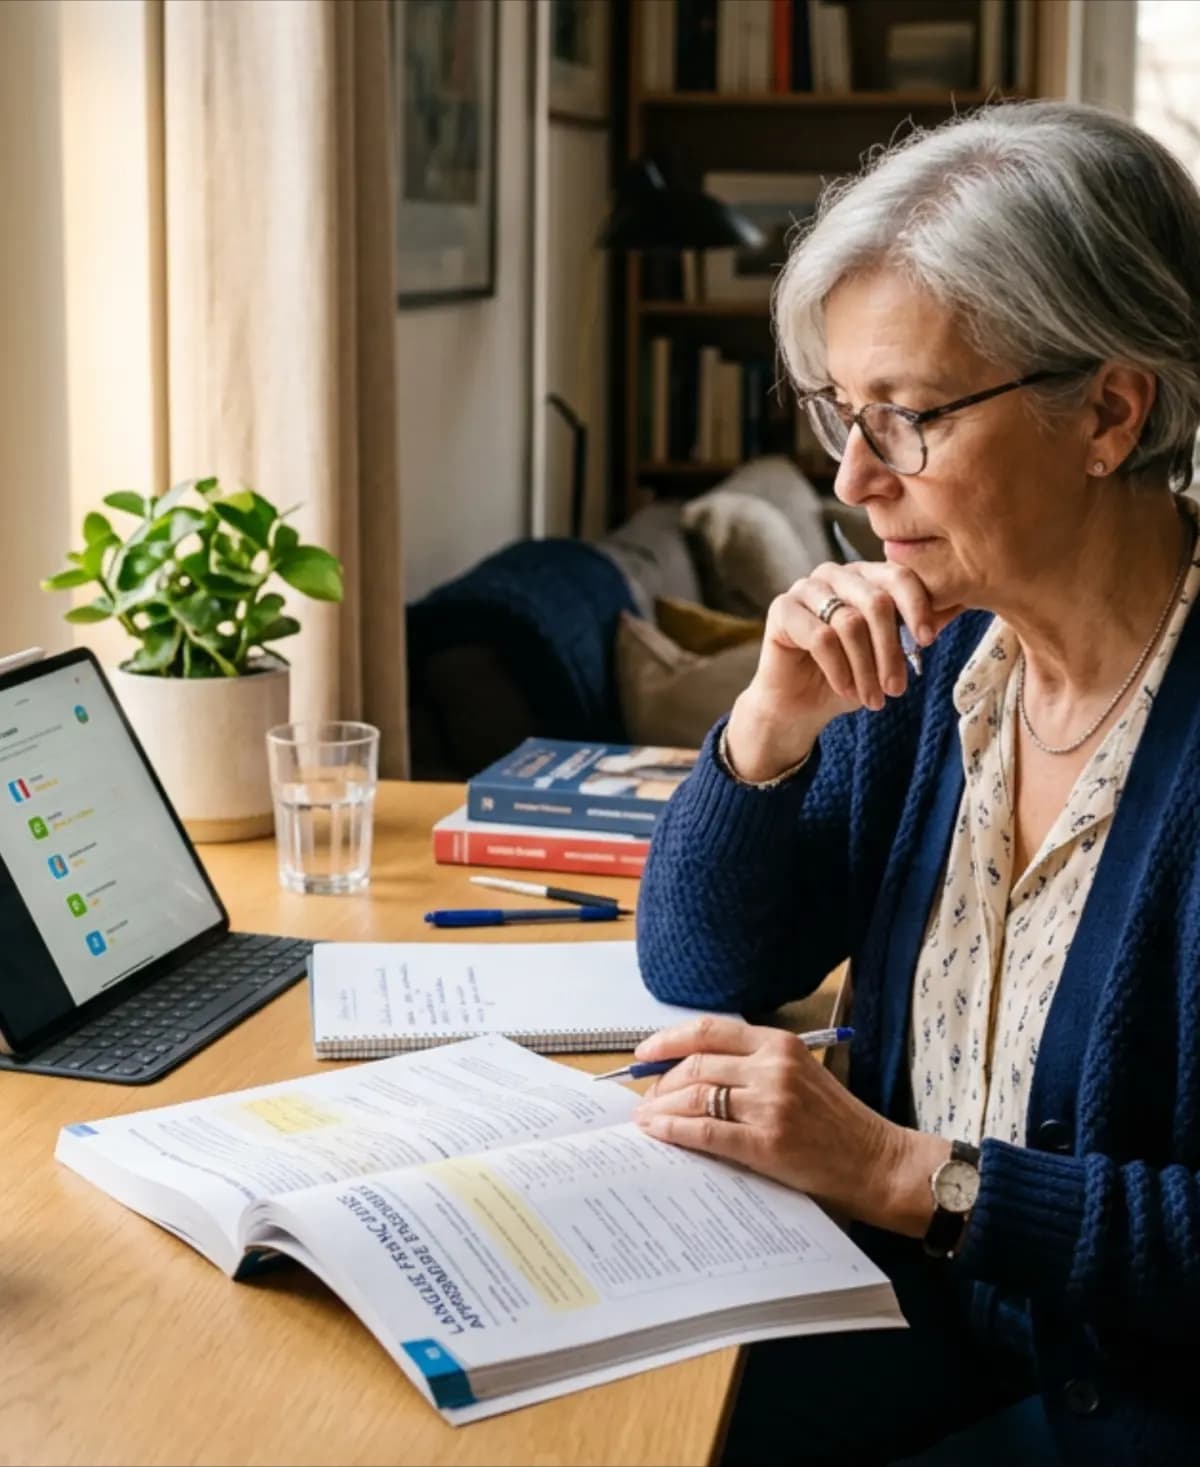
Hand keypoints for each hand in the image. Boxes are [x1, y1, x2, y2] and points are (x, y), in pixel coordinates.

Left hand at [631, 1015, 950, 1236]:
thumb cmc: (838, 1123)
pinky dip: (673, 1131)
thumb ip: (754, 1066)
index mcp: (780, 1044)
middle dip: (660, 1081)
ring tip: (645, 1118)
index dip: (668, 1039)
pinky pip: (705, 1132)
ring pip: (695, 1096)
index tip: (643, 1053)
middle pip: (696, 1064)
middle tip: (645, 1097)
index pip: (709, 1030)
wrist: (878, 1162)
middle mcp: (773, 1067)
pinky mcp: (767, 1142)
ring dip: (661, 1107)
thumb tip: (694, 1071)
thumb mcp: (800, 1075)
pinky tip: (657, 1133)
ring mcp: (770, 1104)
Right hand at [725, 561, 963, 781]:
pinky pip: (820, 638)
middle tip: (898, 689)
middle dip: (891, 651)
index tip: (928, 641)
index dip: (917, 607)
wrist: (800, 706)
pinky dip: (839, 670)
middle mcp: (834, 574)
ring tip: (874, 699)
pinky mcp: (781, 610)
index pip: (898, 576)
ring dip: (866, 669)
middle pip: (875, 602)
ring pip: (849, 623)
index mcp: (864, 575)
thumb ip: (916, 628)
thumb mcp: (890, 653)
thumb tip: (961, 603)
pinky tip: (846, 690)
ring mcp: (804, 589)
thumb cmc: (849, 675)